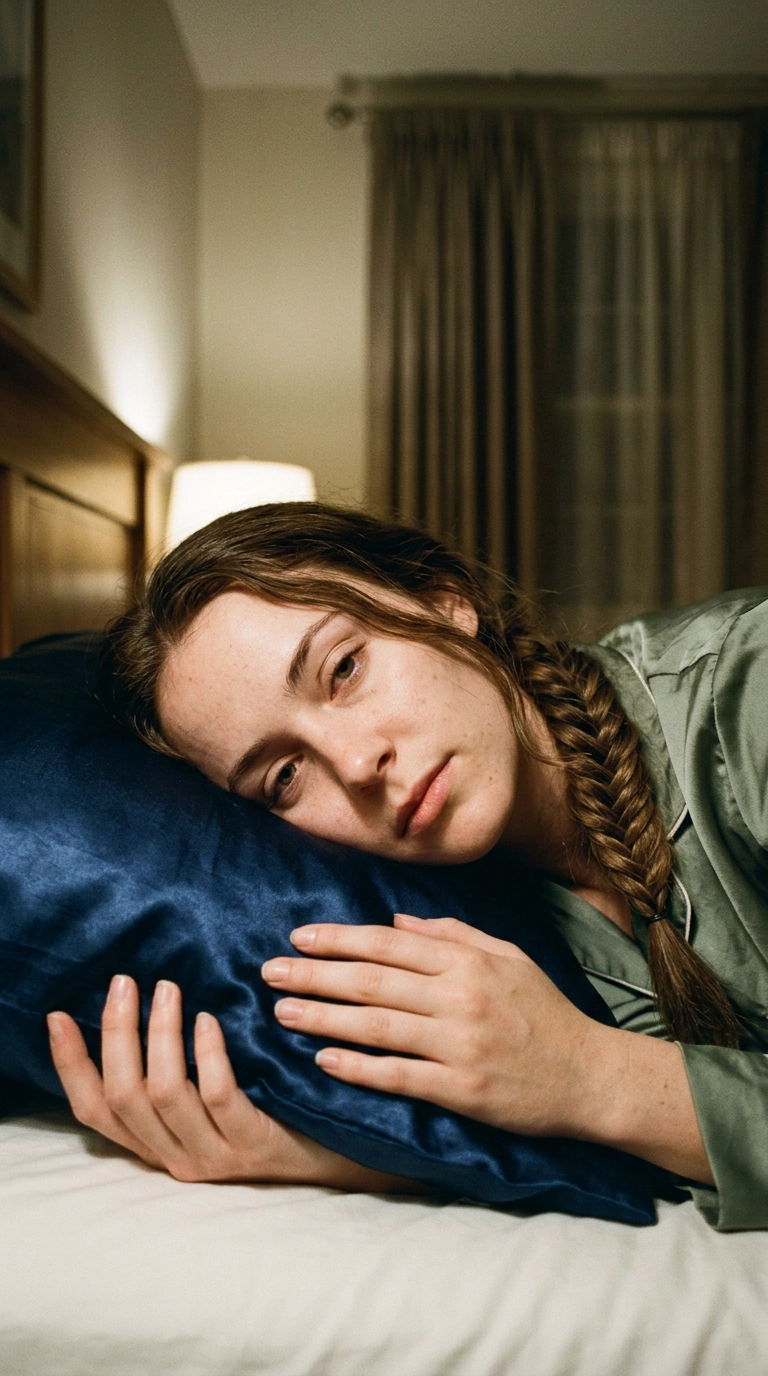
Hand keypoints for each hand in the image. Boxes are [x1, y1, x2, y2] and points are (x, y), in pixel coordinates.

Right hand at [47, 975, 416, 1190]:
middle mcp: (176, 1156)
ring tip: (165, 989)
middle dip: (116, 1034)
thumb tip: (139, 1001)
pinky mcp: (253, 1146)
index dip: (71, 1063)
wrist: (341, 1151)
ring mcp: (214, 1155)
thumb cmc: (274, 1106)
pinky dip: (207, 1053)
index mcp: (158, 1143)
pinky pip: (217, 1096)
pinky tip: (210, 1019)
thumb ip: (175, 1065)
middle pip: (122, 1096)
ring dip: (158, 1035)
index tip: (59, 1014)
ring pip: (163, 1094)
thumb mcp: (213, 1093)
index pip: (95, 1109)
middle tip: (125, 982)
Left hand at [261, 915, 713, 1182]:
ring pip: (377, 1026)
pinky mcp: (462, 1090)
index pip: (389, 945)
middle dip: (315, 974)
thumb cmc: (546, 1011)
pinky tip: (322, 1059)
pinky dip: (358, 1067)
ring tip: (281, 1011)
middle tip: (269, 971)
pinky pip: (399, 1075)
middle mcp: (460, 998)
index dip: (339, 939)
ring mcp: (460, 1045)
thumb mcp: (508, 957)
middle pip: (372, 982)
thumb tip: (397, 922)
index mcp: (469, 962)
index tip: (298, 937)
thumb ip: (452, 935)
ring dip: (323, 1016)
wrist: (590, 1075)